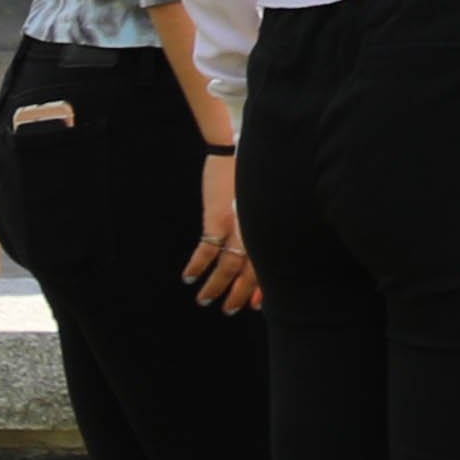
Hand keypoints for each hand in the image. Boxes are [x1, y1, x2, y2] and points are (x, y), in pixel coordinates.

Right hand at [183, 152, 260, 311]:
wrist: (236, 148)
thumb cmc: (252, 175)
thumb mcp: (262, 204)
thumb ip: (263, 230)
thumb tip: (261, 255)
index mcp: (270, 230)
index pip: (271, 268)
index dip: (263, 291)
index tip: (255, 306)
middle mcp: (258, 232)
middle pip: (251, 274)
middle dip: (239, 295)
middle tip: (228, 311)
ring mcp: (238, 226)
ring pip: (228, 268)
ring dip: (215, 287)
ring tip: (204, 300)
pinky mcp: (217, 218)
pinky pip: (206, 251)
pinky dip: (197, 267)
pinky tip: (189, 276)